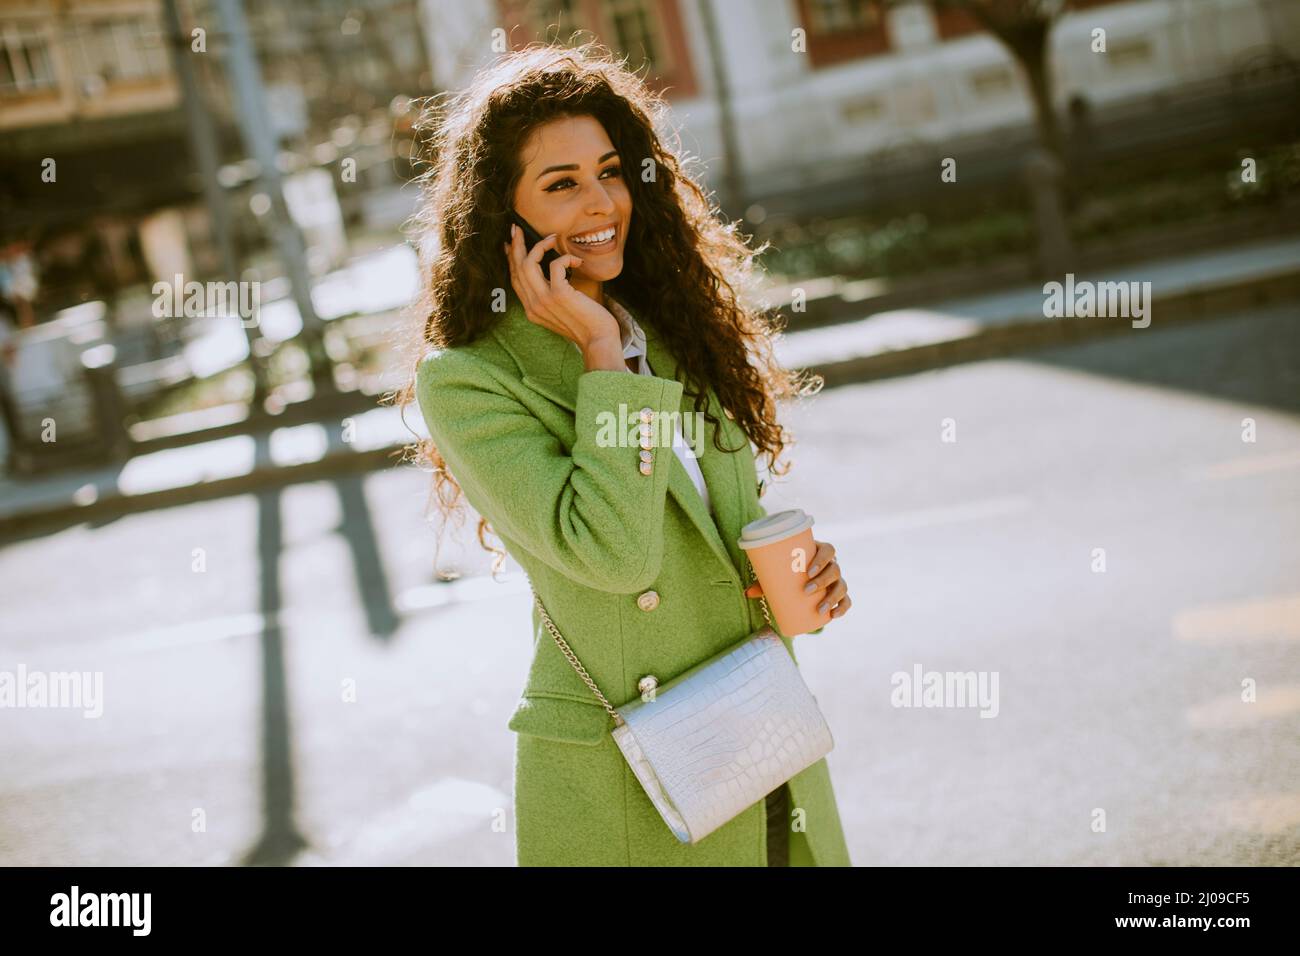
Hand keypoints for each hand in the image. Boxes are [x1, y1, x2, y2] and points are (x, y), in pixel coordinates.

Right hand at [503, 224, 619, 352]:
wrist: (598, 340)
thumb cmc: (586, 323)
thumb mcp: (561, 310)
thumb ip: (551, 295)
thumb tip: (550, 271)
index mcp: (532, 309)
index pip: (515, 279)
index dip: (511, 259)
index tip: (510, 243)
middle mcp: (533, 305)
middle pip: (517, 268)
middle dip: (516, 245)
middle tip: (517, 228)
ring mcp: (544, 300)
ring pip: (528, 264)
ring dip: (539, 245)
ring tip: (552, 238)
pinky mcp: (559, 295)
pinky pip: (555, 265)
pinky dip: (566, 258)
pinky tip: (577, 261)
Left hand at [743, 539, 850, 619]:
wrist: (797, 577)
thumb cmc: (787, 571)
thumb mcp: (777, 573)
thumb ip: (764, 581)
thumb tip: (747, 593)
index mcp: (819, 551)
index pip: (829, 550)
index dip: (822, 559)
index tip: (808, 570)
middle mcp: (832, 565)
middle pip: (835, 569)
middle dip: (822, 580)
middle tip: (806, 591)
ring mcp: (837, 580)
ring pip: (842, 586)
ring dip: (832, 597)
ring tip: (819, 609)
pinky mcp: (839, 594)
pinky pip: (846, 600)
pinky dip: (843, 608)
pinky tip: (834, 616)